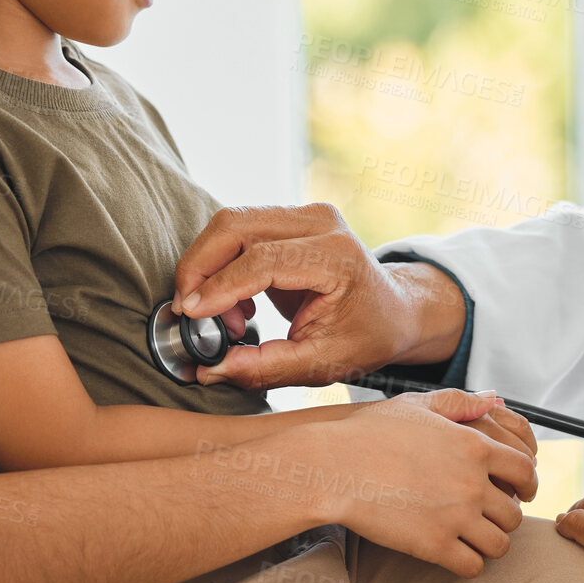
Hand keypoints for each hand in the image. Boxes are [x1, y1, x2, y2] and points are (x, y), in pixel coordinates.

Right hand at [173, 204, 466, 388]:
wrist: (395, 308)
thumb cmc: (367, 336)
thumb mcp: (323, 364)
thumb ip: (266, 368)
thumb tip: (211, 369)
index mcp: (336, 256)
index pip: (261, 260)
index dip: (220, 287)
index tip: (190, 314)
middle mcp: (320, 222)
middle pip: (236, 226)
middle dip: (198, 266)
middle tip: (188, 311)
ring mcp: (305, 213)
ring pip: (230, 222)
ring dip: (207, 266)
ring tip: (221, 318)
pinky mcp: (290, 216)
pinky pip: (239, 230)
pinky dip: (221, 264)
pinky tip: (237, 305)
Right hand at [310, 389, 534, 577]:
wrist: (332, 466)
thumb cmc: (369, 432)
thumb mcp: (417, 405)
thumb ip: (459, 403)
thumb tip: (494, 398)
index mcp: (474, 445)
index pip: (525, 471)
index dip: (527, 484)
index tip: (520, 491)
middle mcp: (472, 482)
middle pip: (514, 513)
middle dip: (504, 516)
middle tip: (488, 517)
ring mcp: (455, 516)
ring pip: (500, 544)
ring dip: (489, 543)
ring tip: (472, 538)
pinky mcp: (434, 546)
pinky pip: (473, 566)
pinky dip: (468, 563)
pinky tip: (454, 553)